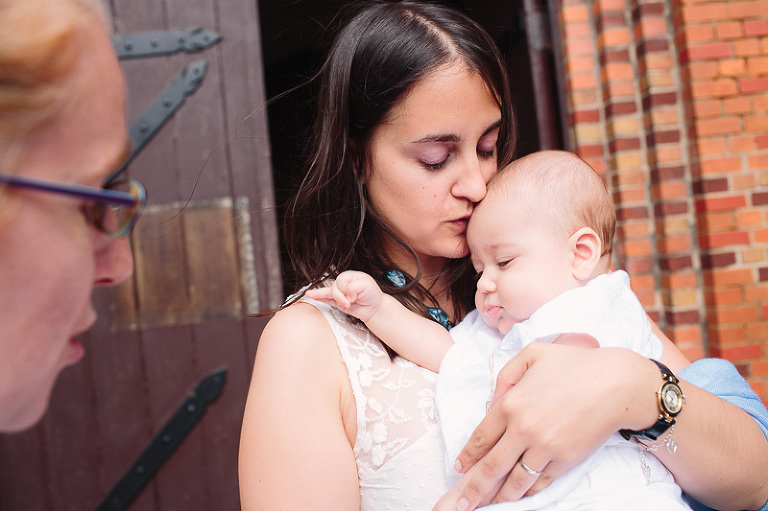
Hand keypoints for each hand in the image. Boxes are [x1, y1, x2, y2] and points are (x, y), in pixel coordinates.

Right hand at [304, 270, 382, 322]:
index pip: (341, 280)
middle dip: (341, 296)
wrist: (374, 307)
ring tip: (346, 304)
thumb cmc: (372, 294)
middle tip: (351, 302)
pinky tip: (310, 295)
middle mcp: (343, 283)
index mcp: (350, 276)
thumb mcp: (367, 285)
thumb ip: (354, 286)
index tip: (355, 295)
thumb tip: (345, 293)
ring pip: (329, 293)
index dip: (346, 289)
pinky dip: (318, 296)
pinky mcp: (337, 301)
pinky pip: (325, 298)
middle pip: (334, 287)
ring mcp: (340, 292)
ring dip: (337, 299)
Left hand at [453, 343, 658, 508]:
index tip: (459, 468)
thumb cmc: (575, 364)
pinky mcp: (565, 461)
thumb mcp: (532, 355)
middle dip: (474, 488)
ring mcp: (545, 448)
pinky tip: (518, 498)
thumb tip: (493, 402)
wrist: (617, 383)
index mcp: (511, 404)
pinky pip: (540, 483)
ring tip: (486, 506)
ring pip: (515, 481)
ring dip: (499, 497)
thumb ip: (506, 376)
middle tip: (462, 503)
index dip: (468, 456)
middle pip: (491, 467)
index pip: (481, 438)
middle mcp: (523, 430)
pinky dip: (528, 493)